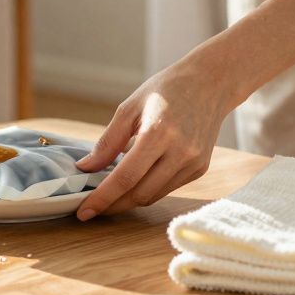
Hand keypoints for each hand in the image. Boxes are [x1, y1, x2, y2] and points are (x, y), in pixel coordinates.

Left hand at [73, 58, 234, 219]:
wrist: (210, 83)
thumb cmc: (166, 90)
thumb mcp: (129, 107)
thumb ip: (108, 142)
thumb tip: (86, 168)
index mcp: (157, 133)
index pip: (125, 177)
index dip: (102, 198)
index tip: (84, 212)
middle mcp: (179, 152)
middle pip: (139, 193)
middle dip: (113, 205)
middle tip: (91, 207)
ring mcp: (193, 163)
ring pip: (154, 196)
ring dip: (129, 201)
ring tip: (109, 197)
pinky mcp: (200, 169)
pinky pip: (168, 188)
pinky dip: (148, 190)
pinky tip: (134, 183)